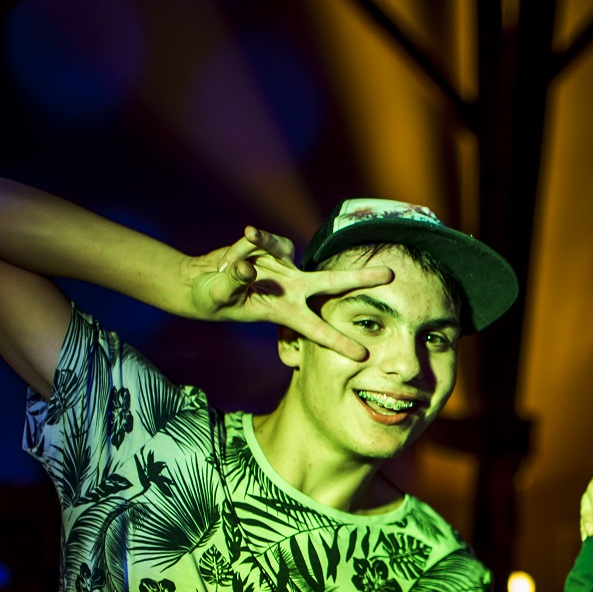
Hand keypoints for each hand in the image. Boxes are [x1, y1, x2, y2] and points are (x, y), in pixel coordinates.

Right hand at [186, 226, 391, 360]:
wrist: (202, 284)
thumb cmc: (214, 299)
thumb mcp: (220, 296)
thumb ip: (234, 282)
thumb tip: (248, 268)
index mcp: (285, 310)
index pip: (316, 328)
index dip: (338, 341)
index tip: (364, 355)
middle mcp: (291, 287)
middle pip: (331, 281)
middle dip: (360, 279)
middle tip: (390, 274)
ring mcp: (282, 268)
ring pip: (282, 250)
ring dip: (259, 249)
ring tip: (231, 264)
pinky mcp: (269, 248)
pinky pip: (261, 239)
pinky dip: (252, 238)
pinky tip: (241, 236)